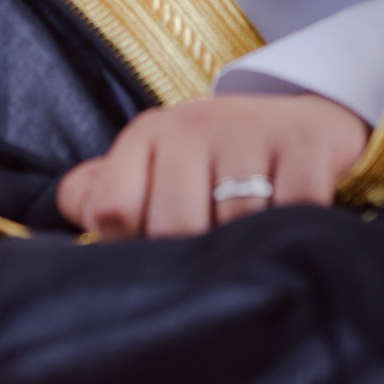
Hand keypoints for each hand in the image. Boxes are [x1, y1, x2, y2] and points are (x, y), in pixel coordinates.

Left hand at [56, 93, 367, 240]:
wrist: (305, 121)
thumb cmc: (218, 158)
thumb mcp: (155, 164)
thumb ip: (105, 192)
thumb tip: (78, 215)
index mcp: (148, 134)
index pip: (113, 209)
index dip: (133, 247)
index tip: (159, 254)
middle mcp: (193, 124)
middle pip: (174, 225)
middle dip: (194, 259)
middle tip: (213, 261)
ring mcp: (249, 130)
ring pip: (234, 225)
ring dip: (246, 253)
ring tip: (252, 251)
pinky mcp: (304, 144)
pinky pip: (293, 211)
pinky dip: (292, 235)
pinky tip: (289, 236)